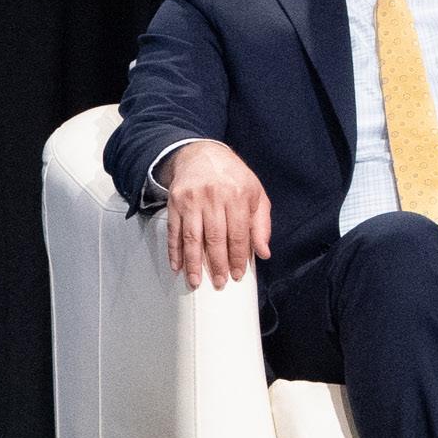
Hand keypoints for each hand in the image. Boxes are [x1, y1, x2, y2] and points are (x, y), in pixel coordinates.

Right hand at [163, 141, 272, 287]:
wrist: (202, 155)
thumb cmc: (233, 178)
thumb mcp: (256, 194)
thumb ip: (261, 224)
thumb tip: (263, 253)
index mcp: (237, 195)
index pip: (238, 234)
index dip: (238, 257)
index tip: (238, 274)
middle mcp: (213, 197)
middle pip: (215, 238)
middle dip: (217, 264)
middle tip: (220, 283)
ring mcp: (191, 199)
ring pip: (192, 237)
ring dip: (193, 263)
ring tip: (195, 282)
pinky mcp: (174, 201)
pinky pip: (174, 231)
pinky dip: (174, 251)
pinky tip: (177, 266)